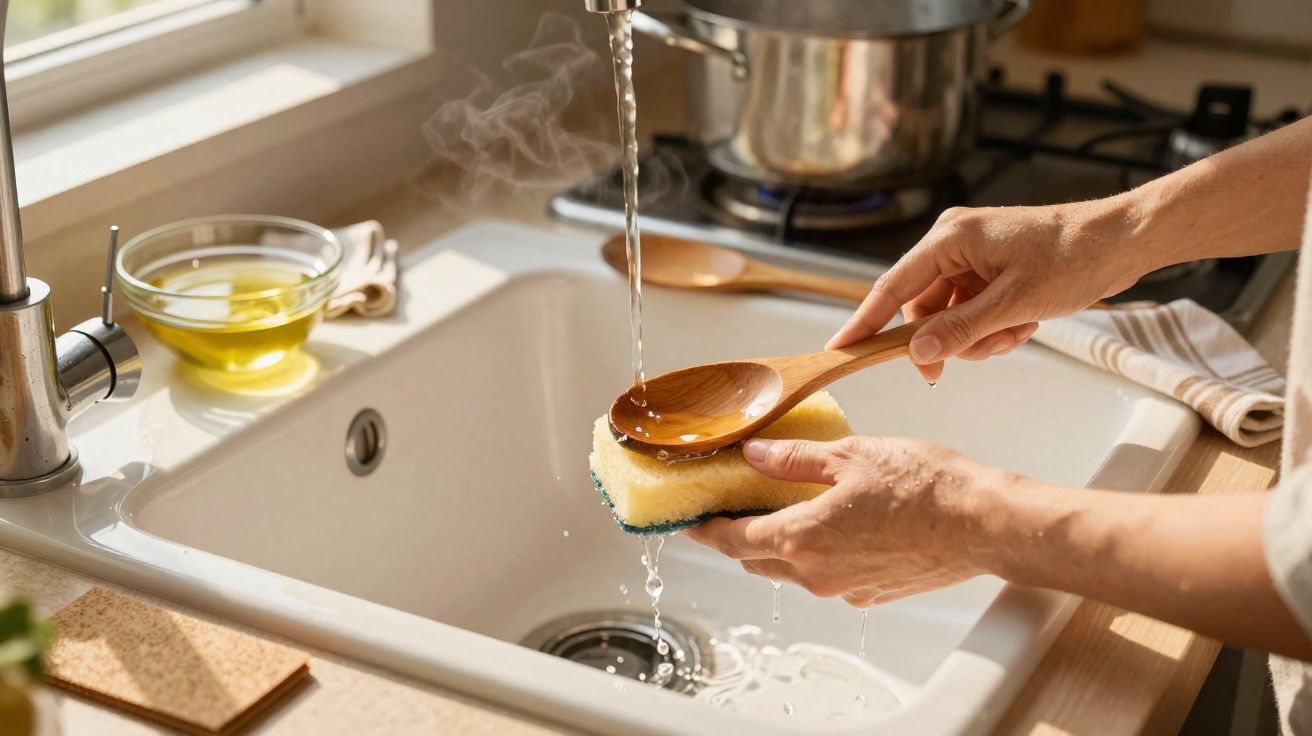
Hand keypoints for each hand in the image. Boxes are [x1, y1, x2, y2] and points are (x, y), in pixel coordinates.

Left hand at [684, 436, 1013, 606]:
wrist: (982, 523)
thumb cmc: (925, 486)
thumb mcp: (849, 455)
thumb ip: (793, 459)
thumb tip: (754, 455)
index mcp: (803, 538)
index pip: (733, 541)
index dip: (706, 530)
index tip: (689, 520)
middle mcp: (818, 573)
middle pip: (758, 560)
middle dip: (737, 537)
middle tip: (729, 508)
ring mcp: (846, 588)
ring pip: (792, 571)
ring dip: (777, 545)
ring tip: (777, 510)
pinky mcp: (872, 593)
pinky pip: (827, 576)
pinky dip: (814, 554)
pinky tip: (828, 524)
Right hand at [828, 201, 1148, 382]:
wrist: (1122, 240)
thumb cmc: (1073, 258)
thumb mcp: (1013, 305)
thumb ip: (960, 331)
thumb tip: (917, 355)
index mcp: (949, 238)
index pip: (892, 288)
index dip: (865, 322)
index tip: (840, 349)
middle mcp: (952, 241)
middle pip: (923, 308)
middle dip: (951, 337)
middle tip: (984, 349)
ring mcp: (970, 254)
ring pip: (948, 315)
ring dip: (978, 335)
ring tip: (1017, 331)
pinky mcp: (988, 266)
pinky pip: (970, 309)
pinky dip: (992, 326)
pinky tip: (1023, 324)